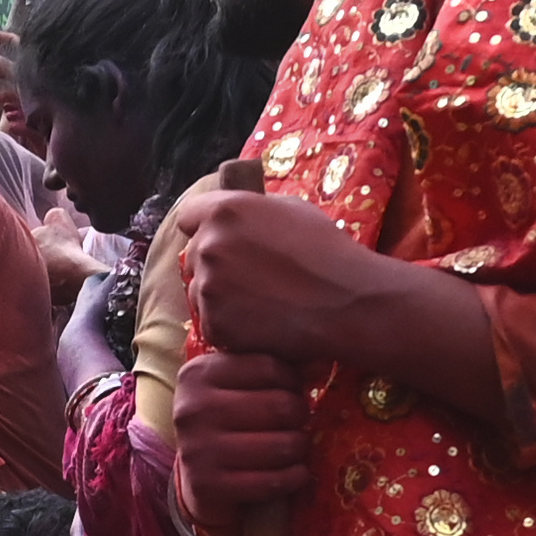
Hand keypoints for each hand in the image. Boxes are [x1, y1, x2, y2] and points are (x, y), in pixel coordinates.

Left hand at [171, 183, 418, 368]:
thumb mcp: (291, 210)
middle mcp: (209, 246)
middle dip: (215, 263)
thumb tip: (237, 217)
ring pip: (200, 291)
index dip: (204, 227)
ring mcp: (208, 287)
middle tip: (249, 277)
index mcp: (225, 211)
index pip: (189, 215)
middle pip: (193, 255)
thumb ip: (252, 211)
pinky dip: (230, 326)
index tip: (219, 238)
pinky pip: (212, 323)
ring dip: (220, 296)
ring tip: (260, 302)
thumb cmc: (327, 251)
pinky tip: (261, 323)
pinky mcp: (214, 324)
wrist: (346, 303)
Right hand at [174, 344, 312, 524]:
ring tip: (296, 445)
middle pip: (280, 406)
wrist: (200, 476)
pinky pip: (273, 481)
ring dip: (300, 447)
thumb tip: (316, 359)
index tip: (292, 391)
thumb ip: (269, 368)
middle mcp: (192, 409)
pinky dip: (294, 477)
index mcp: (198, 374)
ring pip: (282, 445)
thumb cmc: (229, 421)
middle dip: (300, 416)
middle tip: (297, 422)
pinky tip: (295, 472)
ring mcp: (197, 450)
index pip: (268, 367)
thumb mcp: (236, 385)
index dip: (292, 380)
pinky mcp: (208, 486)